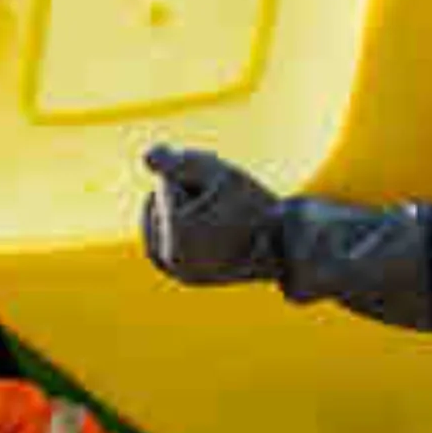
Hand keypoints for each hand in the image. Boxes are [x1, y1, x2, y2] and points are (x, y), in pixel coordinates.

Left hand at [141, 146, 282, 285]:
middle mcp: (169, 261)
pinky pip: (164, 236)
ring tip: (221, 226)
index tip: (226, 202)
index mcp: (178, 236)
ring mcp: (173, 271)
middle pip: (159, 201)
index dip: (199, 181)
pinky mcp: (178, 275)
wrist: (284, 248)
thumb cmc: (256, 207)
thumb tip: (146, 157)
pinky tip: (207, 234)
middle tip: (225, 213)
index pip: (168, 181)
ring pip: (160, 217)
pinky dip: (180, 227)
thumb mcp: (221, 174)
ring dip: (184, 211)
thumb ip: (180, 161)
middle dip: (188, 197)